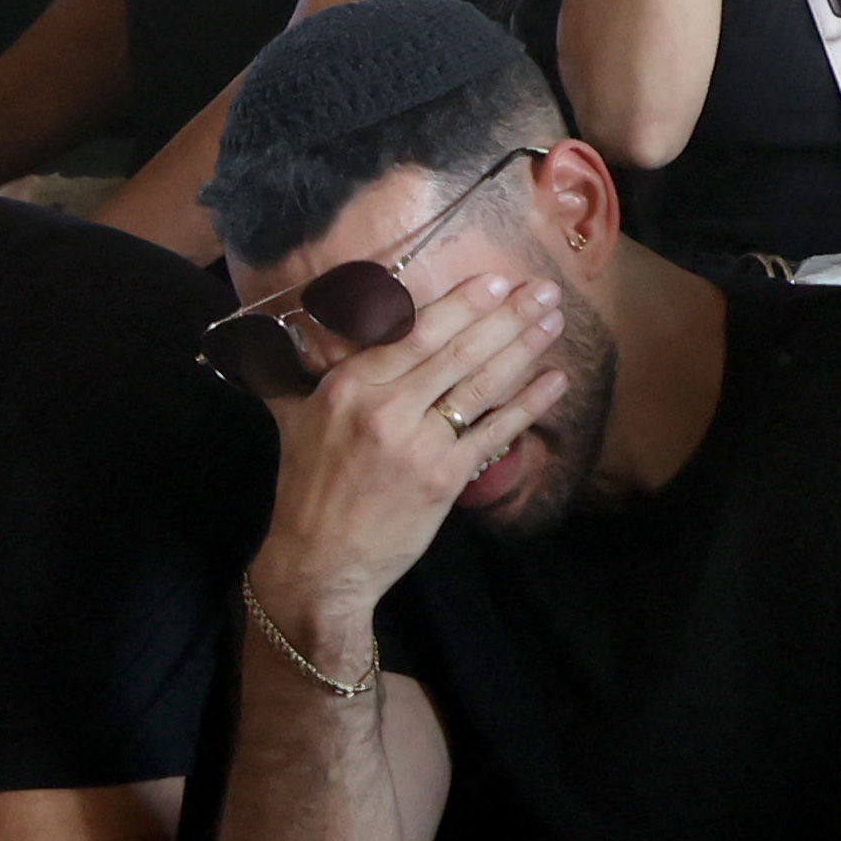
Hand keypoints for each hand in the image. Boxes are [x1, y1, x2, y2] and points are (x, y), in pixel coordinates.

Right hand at [252, 267, 567, 618]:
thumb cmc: (306, 489)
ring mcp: (417, 443)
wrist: (320, 560)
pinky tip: (554, 381)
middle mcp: (383, 408)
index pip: (412, 332)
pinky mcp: (443, 476)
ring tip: (553, 322)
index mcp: (346, 386)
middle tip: (542, 290)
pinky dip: (528, 404)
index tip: (494, 280)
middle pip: (457, 350)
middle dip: (506, 315)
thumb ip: (299, 376)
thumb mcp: (295, 421)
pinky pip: (494, 430)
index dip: (460, 303)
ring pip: (480, 384)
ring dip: (524, 349)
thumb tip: (287, 337)